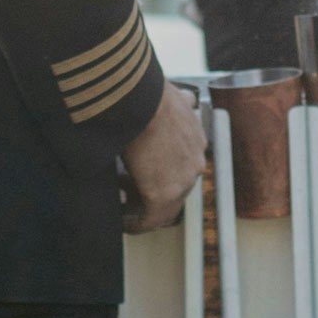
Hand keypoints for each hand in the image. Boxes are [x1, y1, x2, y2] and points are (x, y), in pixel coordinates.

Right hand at [120, 82, 205, 232]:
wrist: (140, 99)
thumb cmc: (147, 94)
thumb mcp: (173, 96)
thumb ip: (178, 104)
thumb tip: (184, 97)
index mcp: (197, 139)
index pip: (181, 166)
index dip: (159, 173)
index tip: (141, 175)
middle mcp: (195, 162)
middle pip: (174, 187)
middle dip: (149, 189)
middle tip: (125, 189)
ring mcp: (182, 181)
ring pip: (163, 205)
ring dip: (141, 205)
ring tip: (120, 205)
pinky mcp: (164, 195)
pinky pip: (150, 219)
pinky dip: (135, 223)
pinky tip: (121, 222)